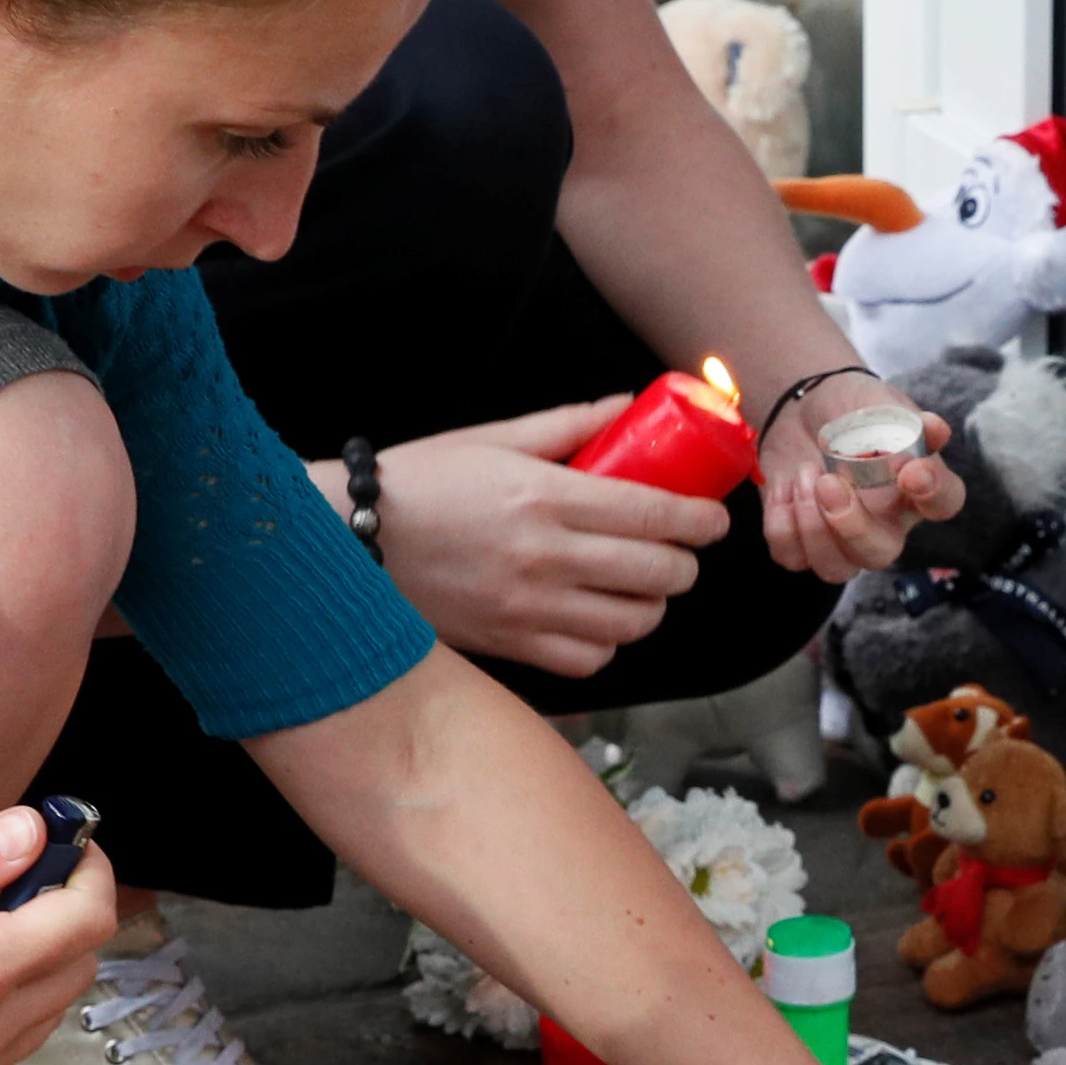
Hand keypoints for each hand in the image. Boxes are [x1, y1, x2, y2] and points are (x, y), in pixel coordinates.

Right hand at [352, 401, 736, 674]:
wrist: (351, 540)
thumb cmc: (422, 482)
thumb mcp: (494, 438)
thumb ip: (567, 425)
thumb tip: (628, 404)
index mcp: (546, 496)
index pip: (656, 515)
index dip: (702, 520)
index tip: (715, 519)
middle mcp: (545, 557)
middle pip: (657, 574)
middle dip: (684, 564)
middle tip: (680, 552)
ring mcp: (528, 608)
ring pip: (631, 623)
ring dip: (651, 605)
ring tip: (642, 587)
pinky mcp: (510, 645)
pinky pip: (588, 660)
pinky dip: (606, 643)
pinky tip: (598, 619)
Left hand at [754, 365, 965, 579]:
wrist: (804, 407)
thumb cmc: (853, 411)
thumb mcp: (881, 406)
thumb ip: (906, 422)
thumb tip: (935, 430)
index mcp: (916, 488)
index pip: (943, 502)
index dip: (932, 494)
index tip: (910, 473)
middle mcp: (885, 524)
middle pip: (880, 554)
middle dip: (851, 526)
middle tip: (829, 482)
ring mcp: (842, 541)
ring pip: (834, 569)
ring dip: (811, 524)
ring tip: (805, 472)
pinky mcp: (801, 543)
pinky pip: (791, 555)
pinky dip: (781, 519)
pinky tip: (786, 485)